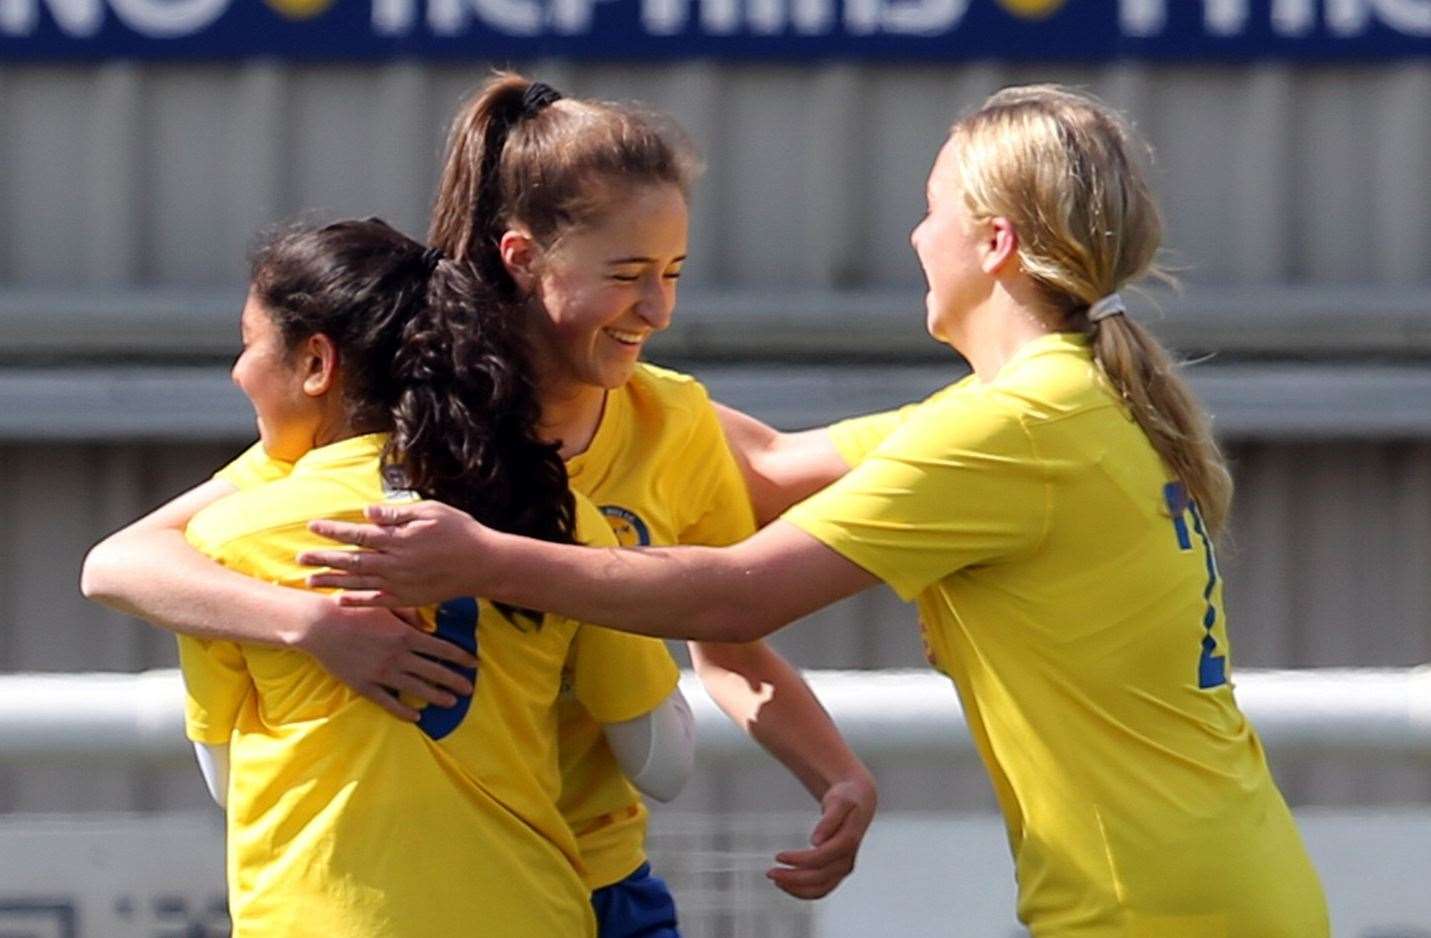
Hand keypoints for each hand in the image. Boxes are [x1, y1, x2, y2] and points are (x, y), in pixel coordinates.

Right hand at [296, 594, 477, 721]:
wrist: (321, 625)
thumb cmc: (354, 610)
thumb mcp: (386, 605)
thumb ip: (410, 615)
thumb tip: (428, 627)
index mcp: (405, 635)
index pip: (442, 649)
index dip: (461, 658)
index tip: (474, 664)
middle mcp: (398, 656)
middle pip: (434, 672)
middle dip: (455, 681)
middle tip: (469, 689)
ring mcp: (382, 673)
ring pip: (416, 688)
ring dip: (436, 696)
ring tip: (451, 703)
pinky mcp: (365, 685)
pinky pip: (388, 702)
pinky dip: (404, 710)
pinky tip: (417, 715)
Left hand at [299, 501, 486, 606]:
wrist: (484, 564)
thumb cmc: (460, 532)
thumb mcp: (431, 511)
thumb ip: (397, 514)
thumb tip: (367, 512)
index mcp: (399, 539)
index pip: (358, 534)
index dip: (333, 530)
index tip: (312, 527)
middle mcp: (395, 564)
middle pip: (351, 561)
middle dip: (323, 559)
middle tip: (299, 558)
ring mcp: (401, 584)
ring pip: (358, 583)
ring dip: (332, 581)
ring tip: (310, 580)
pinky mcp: (409, 599)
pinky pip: (377, 601)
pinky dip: (357, 601)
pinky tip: (340, 600)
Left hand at [766, 772, 876, 899]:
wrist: (860, 802)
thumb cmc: (846, 798)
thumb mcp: (839, 801)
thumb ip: (829, 820)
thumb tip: (816, 841)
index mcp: (848, 842)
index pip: (821, 858)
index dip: (799, 860)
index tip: (778, 856)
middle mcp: (848, 860)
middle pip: (818, 877)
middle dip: (793, 878)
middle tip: (769, 872)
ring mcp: (844, 869)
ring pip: (820, 889)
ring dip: (796, 888)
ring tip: (775, 880)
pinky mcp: (838, 872)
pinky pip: (821, 889)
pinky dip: (803, 891)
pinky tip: (786, 883)